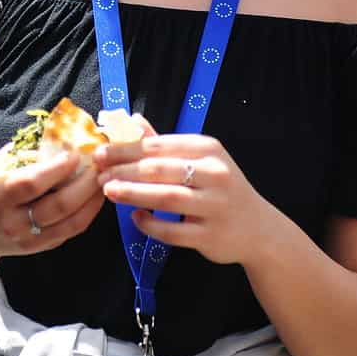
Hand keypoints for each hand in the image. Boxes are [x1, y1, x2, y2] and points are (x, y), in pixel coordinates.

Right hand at [0, 146, 104, 256]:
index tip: (75, 153)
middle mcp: (13, 222)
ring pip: (72, 222)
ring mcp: (28, 239)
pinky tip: (94, 194)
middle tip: (100, 163)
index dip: (58, 168)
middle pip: (59, 205)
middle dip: (86, 182)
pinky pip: (72, 230)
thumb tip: (62, 131)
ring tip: (103, 177)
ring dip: (93, 198)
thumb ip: (27, 150)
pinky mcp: (41, 248)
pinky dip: (88, 211)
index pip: (32, 183)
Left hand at [94, 131, 271, 265]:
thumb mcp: (201, 159)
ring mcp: (214, 206)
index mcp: (209, 149)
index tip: (101, 153)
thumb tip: (132, 121)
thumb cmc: (221, 188)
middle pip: (160, 170)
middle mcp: (215, 174)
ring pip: (166, 198)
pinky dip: (151, 224)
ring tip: (109, 192)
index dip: (126, 149)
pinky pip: (173, 231)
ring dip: (133, 194)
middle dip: (124, 171)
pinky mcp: (210, 235)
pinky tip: (136, 217)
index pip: (160, 145)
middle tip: (99, 174)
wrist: (258, 228)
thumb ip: (165, 143)